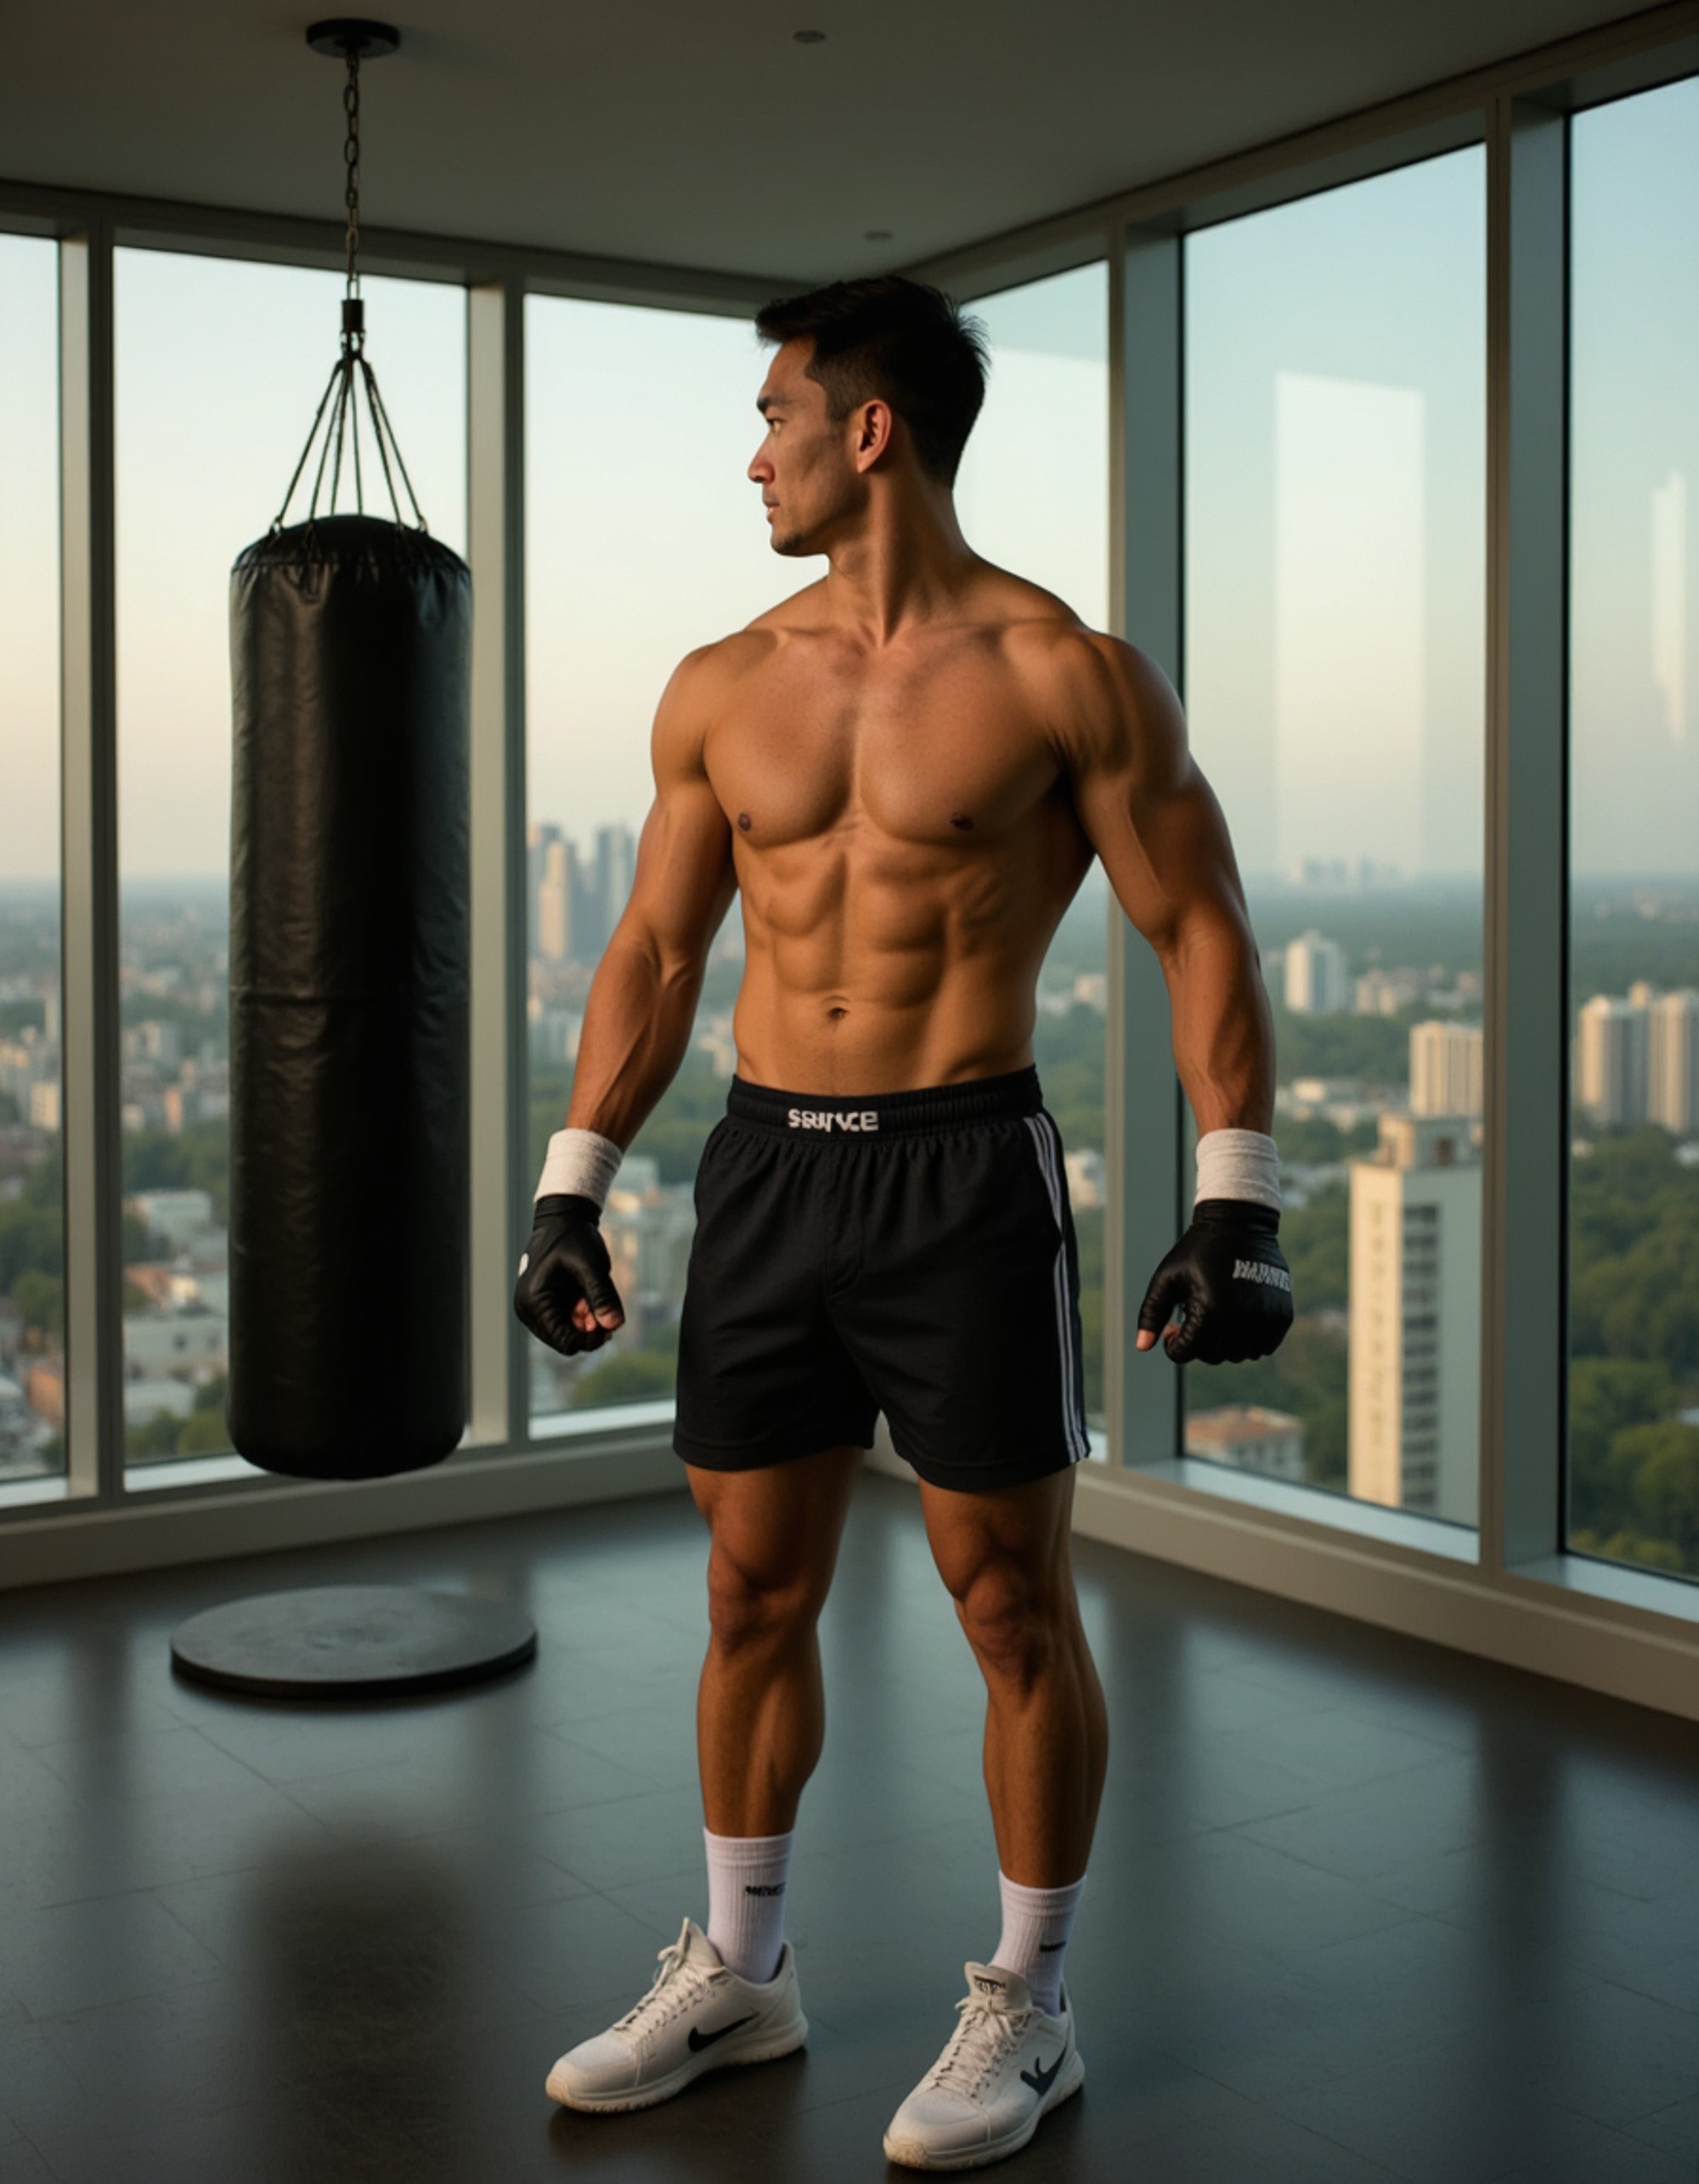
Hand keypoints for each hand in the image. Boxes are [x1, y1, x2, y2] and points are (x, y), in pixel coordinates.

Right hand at [513, 1193, 625, 1355]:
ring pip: (565, 1334)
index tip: (611, 1327)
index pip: (563, 1340)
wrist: (562, 1219)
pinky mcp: (540, 1307)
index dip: (590, 1340)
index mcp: (534, 1300)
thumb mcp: (592, 1265)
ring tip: (595, 1300)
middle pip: (563, 1342)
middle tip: (608, 1312)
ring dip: (585, 1324)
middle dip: (588, 1332)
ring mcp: (531, 1309)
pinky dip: (579, 1317)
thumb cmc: (574, 1238)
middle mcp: (527, 1309)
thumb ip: (603, 1296)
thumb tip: (614, 1325)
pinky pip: (563, 1323)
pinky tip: (588, 1299)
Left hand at [1135, 1199, 1293, 1364]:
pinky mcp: (1282, 1316)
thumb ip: (1151, 1313)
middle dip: (1199, 1343)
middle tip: (1195, 1318)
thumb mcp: (1167, 1278)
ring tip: (1217, 1315)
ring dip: (1224, 1343)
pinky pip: (1262, 1348)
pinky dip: (1248, 1340)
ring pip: (1239, 1355)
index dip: (1173, 1344)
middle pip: (1212, 1357)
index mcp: (1210, 1310)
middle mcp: (1241, 1319)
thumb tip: (1142, 1347)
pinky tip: (1238, 1317)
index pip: (1185, 1353)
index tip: (1174, 1327)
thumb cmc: (1197, 1251)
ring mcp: (1265, 1318)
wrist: (1240, 1224)